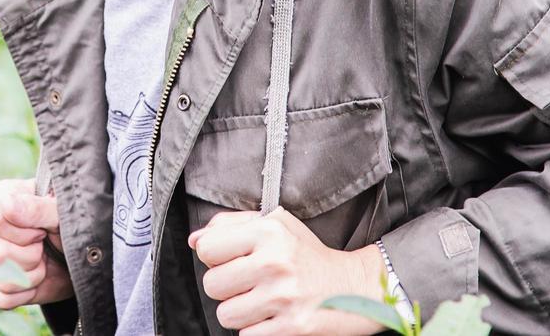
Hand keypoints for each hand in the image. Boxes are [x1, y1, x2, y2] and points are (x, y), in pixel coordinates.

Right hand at [0, 177, 74, 308]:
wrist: (78, 256)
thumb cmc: (71, 226)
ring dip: (30, 277)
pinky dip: (24, 294)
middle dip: (31, 257)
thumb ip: (38, 208)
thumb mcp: (62, 215)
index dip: (24, 233)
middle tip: (44, 246)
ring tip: (41, 262)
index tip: (43, 231)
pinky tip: (34, 280)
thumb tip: (6, 204)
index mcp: (2, 197)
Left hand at [188, 206, 389, 335]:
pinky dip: (255, 329)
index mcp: (269, 231)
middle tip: (247, 282)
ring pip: (225, 314)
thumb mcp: (276, 225)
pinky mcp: (292, 327)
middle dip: (225, 286)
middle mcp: (275, 262)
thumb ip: (231, 225)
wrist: (355, 287)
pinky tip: (271, 315)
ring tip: (259, 300)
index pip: (207, 248)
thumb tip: (194, 240)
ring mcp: (283, 297)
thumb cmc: (307, 254)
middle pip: (212, 284)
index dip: (214, 256)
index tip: (230, 258)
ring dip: (238, 311)